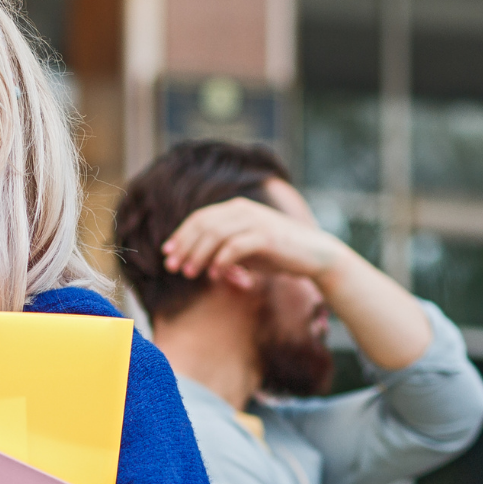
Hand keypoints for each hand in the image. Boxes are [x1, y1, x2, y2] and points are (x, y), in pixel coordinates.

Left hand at [161, 196, 346, 291]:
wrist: (315, 255)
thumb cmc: (278, 253)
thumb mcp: (245, 249)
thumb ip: (222, 250)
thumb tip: (194, 261)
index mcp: (236, 208)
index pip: (199, 219)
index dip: (180, 236)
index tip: (168, 254)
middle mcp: (243, 210)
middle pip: (203, 225)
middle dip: (184, 246)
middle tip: (173, 267)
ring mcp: (255, 221)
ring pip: (215, 235)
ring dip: (198, 255)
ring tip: (190, 273)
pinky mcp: (266, 236)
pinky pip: (235, 247)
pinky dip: (221, 261)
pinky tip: (216, 275)